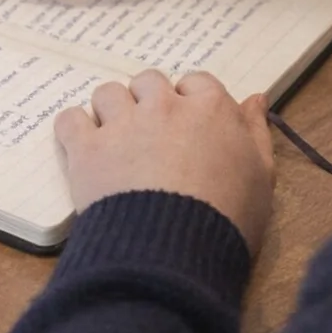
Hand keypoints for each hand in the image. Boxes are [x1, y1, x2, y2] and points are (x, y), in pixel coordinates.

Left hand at [57, 71, 275, 254]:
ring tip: (116, 143)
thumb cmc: (230, 218)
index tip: (188, 127)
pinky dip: (74, 130)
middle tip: (151, 136)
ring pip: (108, 93)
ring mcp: (122, 125)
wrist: (176, 252)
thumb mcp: (261, 177)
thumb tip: (255, 99)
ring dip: (111, 112)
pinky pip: (70, 119)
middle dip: (148, 102)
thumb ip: (255, 133)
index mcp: (210, 109)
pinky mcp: (87, 148)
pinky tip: (84, 150)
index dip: (190, 102)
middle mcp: (163, 106)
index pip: (196, 82)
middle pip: (149, 81)